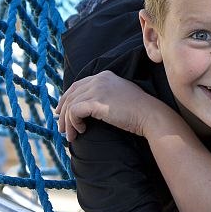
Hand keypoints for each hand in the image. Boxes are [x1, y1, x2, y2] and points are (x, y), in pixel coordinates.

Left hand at [55, 71, 169, 140]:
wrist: (149, 115)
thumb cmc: (137, 111)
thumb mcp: (118, 96)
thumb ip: (102, 96)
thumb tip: (85, 108)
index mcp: (104, 76)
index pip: (77, 85)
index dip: (66, 99)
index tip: (61, 113)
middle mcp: (98, 79)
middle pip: (71, 95)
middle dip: (63, 112)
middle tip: (62, 128)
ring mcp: (97, 88)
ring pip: (70, 105)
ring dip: (67, 122)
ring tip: (71, 135)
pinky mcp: (96, 101)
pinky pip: (74, 112)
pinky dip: (73, 123)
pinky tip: (81, 130)